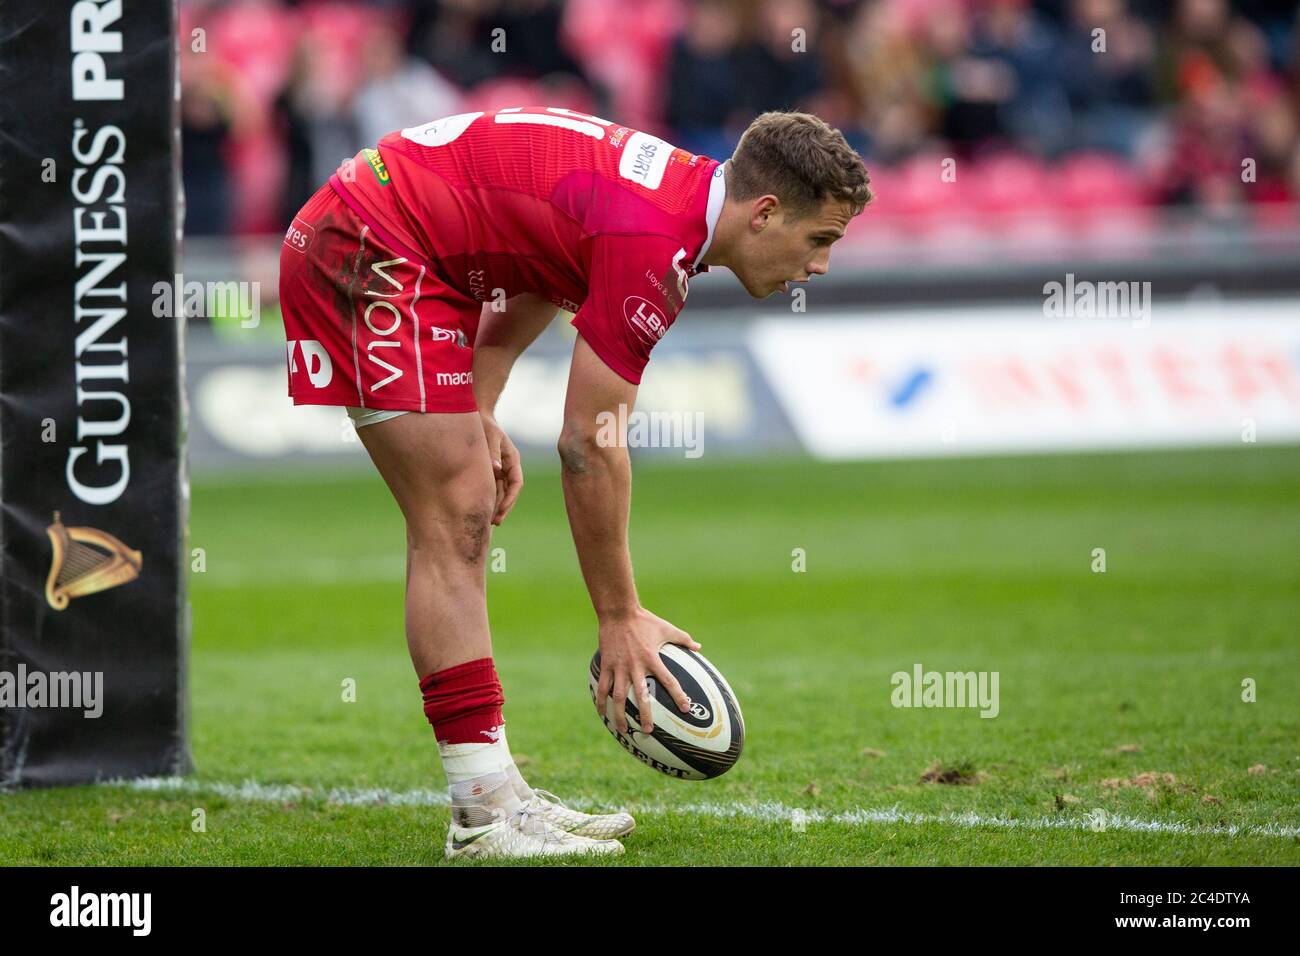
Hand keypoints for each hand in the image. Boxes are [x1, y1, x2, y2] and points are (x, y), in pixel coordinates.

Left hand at [480, 412, 522, 524]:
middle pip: (510, 492)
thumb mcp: (490, 436)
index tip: (501, 511)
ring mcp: (501, 469)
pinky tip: (482, 508)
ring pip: (502, 492)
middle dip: (503, 508)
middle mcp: (508, 466)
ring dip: (496, 505)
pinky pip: (493, 487)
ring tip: (488, 521)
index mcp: (513, 459)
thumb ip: (492, 452)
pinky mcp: (491, 470)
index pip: (516, 484)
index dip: (510, 499)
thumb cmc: (485, 424)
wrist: (478, 415)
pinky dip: (490, 498)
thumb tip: (496, 469)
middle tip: (495, 522)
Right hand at [594, 607, 701, 734]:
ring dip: (620, 715)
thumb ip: (683, 639)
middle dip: (645, 715)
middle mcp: (635, 666)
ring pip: (618, 697)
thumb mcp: (666, 628)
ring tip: (624, 730)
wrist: (618, 612)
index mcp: (652, 659)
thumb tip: (699, 647)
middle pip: (641, 696)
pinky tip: (602, 715)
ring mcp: (619, 667)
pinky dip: (601, 702)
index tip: (685, 708)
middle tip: (648, 731)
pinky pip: (602, 687)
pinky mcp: (606, 666)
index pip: (668, 681)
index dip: (677, 695)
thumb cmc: (644, 620)